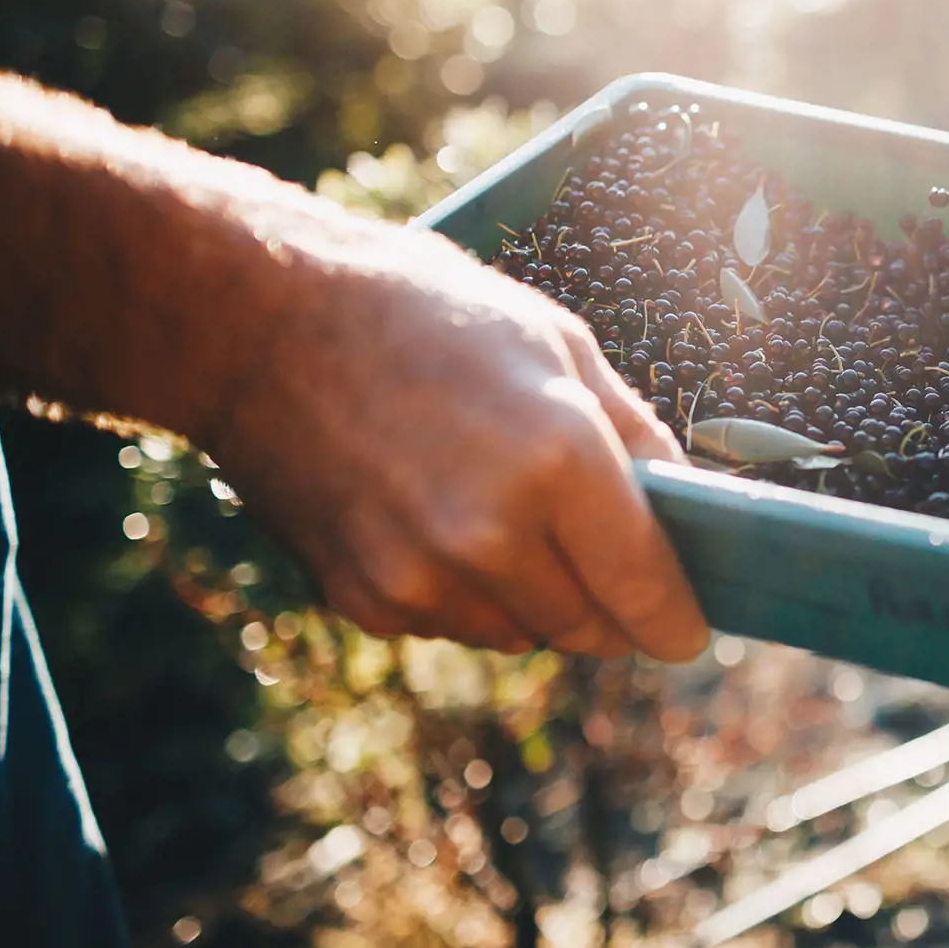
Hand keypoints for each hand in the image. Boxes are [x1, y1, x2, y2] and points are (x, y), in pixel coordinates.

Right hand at [204, 221, 707, 660]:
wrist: (259, 322)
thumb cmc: (422, 312)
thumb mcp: (555, 341)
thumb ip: (632, 432)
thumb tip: (685, 501)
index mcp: (557, 458)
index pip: (644, 586)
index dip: (676, 620)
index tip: (689, 634)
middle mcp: (491, 533)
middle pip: (589, 628)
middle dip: (613, 608)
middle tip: (612, 567)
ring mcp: (419, 576)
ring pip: (522, 634)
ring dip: (537, 598)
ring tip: (510, 517)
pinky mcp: (363, 598)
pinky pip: (452, 625)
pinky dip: (466, 592)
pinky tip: (439, 518)